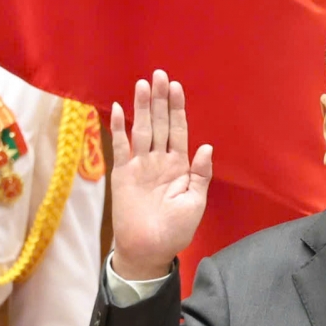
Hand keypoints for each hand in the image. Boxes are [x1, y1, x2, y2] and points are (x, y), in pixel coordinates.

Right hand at [109, 70, 213, 279]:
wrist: (149, 251)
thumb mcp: (195, 202)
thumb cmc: (175, 230)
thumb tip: (206, 146)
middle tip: (159, 74)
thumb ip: (200, 174)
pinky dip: (119, 128)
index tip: (176, 87)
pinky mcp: (122, 175)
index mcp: (179, 166)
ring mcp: (140, 166)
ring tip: (143, 84)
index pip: (178, 130)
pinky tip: (119, 109)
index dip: (177, 109)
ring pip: (141, 130)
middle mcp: (159, 161)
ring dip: (142, 107)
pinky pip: (120, 147)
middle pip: (159, 123)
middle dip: (159, 99)